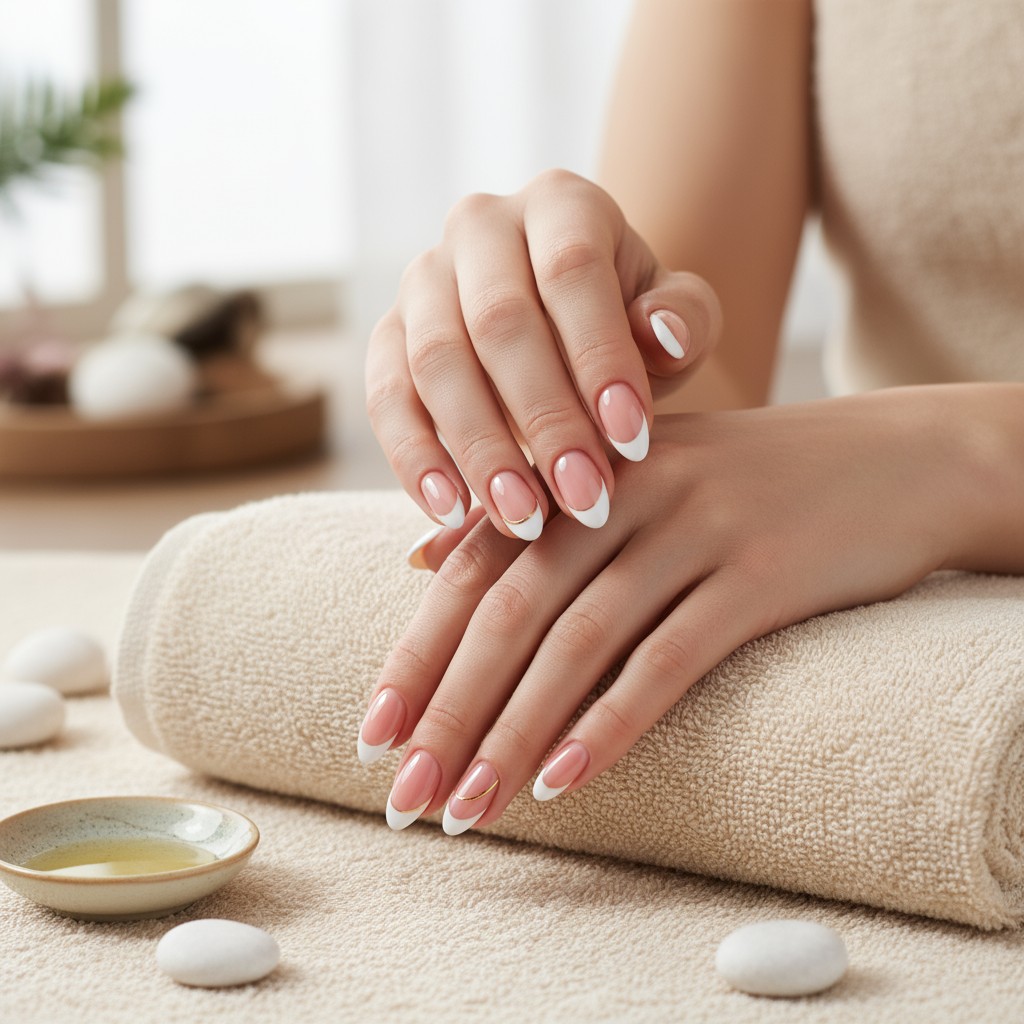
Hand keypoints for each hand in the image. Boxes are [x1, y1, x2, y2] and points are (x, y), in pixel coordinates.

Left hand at [358, 387, 977, 831]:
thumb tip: (422, 561)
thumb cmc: (746, 480)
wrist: (897, 460)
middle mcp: (625, 490)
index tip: (373, 732)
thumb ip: (528, 517)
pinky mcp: (761, 573)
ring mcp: (696, 527)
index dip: (418, 652)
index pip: (476, 567)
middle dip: (449, 710)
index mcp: (582, 466)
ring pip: (580, 642)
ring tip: (468, 809)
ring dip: (514, 734)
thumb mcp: (628, 474)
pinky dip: (611, 722)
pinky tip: (564, 779)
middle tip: (405, 795)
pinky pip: (670, 659)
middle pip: (513, 611)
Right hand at [365, 168, 721, 541]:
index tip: (635, 442)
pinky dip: (415, 459)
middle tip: (585, 501)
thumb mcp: (674, 320)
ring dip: (480, 450)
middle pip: (500, 321)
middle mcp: (479, 227)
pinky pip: (386, 398)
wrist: (565, 332)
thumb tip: (661, 333)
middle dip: (545, 421)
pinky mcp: (387, 336)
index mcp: (560, 203)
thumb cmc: (629, 327)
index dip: (599, 357)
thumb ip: (683, 321)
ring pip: (436, 362)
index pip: (572, 269)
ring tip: (523, 520)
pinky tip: (451, 513)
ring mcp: (422, 281)